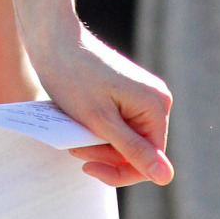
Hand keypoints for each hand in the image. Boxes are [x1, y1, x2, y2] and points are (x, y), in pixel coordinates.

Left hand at [29, 19, 172, 187]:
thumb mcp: (100, 121)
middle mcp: (156, 100)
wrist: (53, 40)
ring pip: (125, 140)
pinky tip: (79, 122)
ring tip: (73, 132)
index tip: (86, 165)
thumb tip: (166, 178)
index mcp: (156, 106)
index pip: (149, 161)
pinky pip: (119, 125)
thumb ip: (133, 151)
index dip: (118, 171)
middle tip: (73, 145)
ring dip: (98, 143)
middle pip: (136, 151)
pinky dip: (98, 130)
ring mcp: (142, 96)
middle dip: (104, 154)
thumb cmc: (73, 77)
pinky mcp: (127, 94)